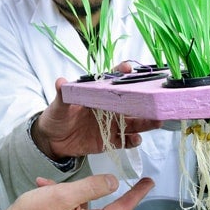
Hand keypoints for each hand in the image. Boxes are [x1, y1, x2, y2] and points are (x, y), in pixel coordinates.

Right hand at [4, 174, 153, 209]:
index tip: (149, 182)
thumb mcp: (64, 195)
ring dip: (70, 192)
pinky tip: (45, 189)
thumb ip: (92, 187)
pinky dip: (61, 198)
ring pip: (84, 206)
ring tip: (50, 186)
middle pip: (103, 207)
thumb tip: (113, 183)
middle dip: (93, 188)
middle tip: (97, 174)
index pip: (122, 208)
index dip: (136, 194)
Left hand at [32, 78, 160, 159]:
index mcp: (98, 95)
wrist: (52, 140)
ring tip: (157, 121)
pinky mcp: (110, 141)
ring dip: (146, 122)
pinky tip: (137, 140)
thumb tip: (61, 82)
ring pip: (133, 123)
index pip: (112, 81)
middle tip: (156, 101)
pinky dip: (133, 141)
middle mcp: (109, 108)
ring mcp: (111, 125)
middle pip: (131, 103)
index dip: (121, 73)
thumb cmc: (56, 117)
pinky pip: (125, 142)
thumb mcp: (58, 105)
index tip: (128, 68)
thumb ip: (62, 95)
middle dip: (144, 102)